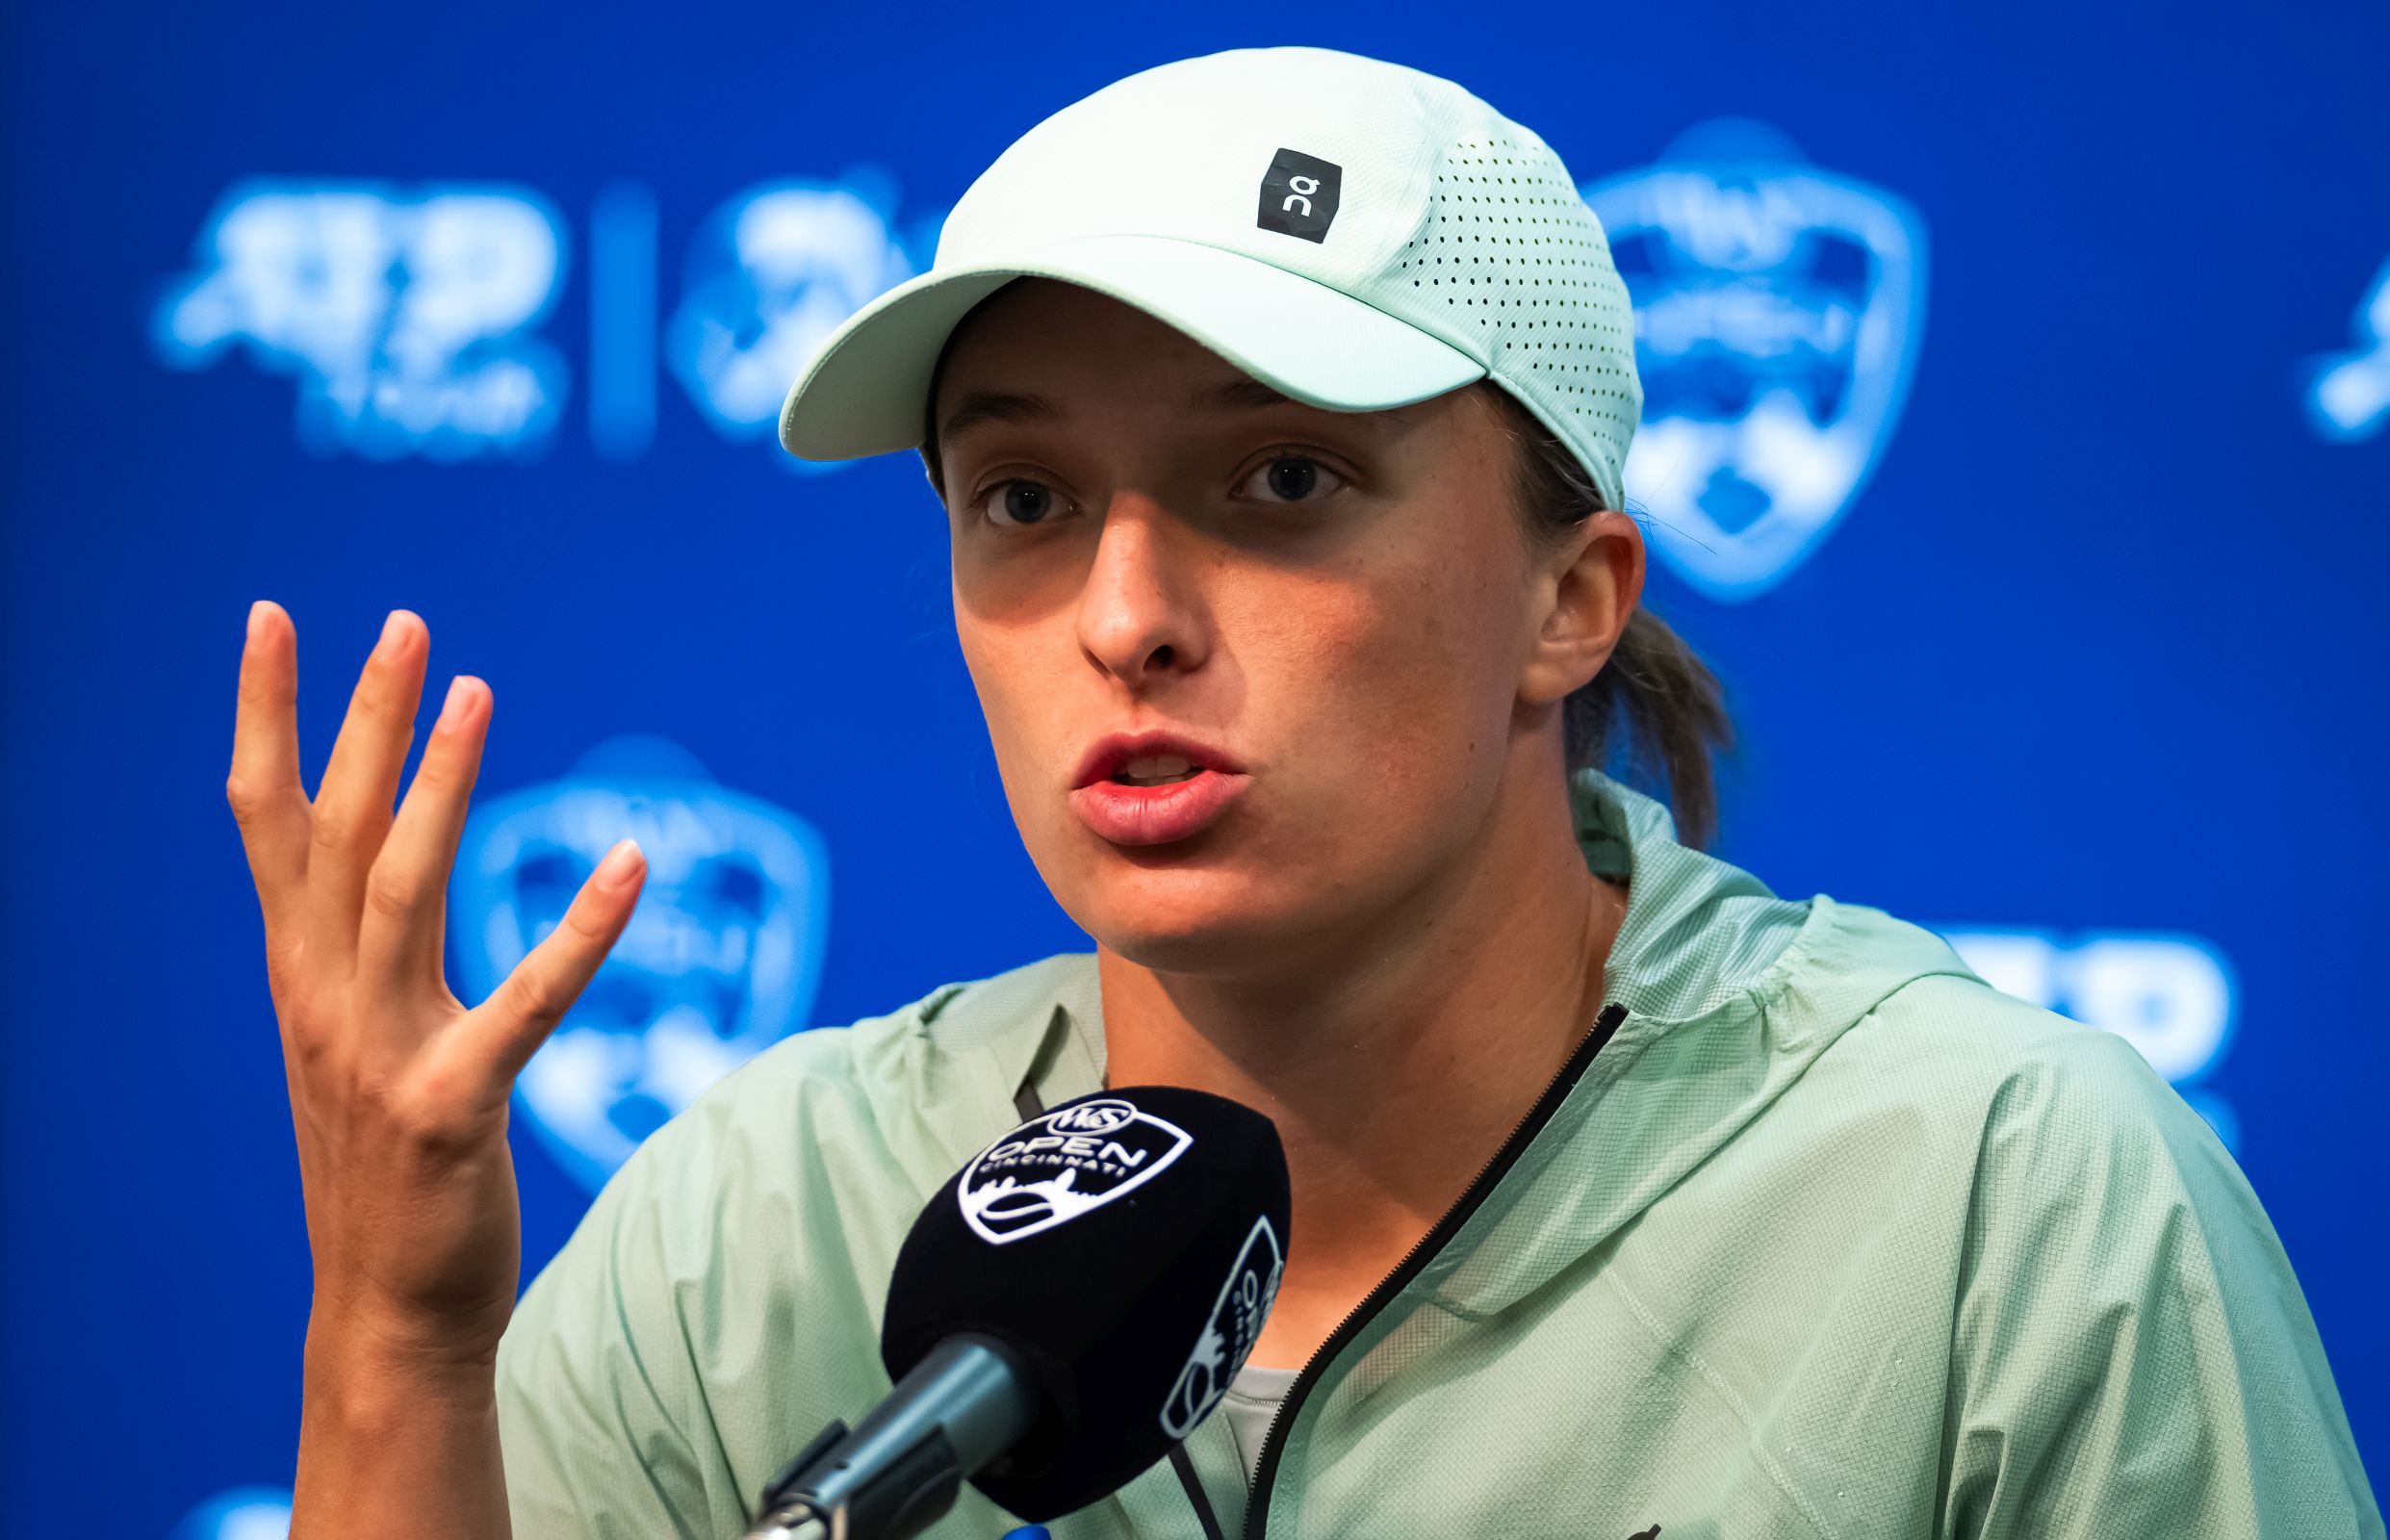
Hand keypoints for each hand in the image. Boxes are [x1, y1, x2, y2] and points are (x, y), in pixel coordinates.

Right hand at [227, 601, 646, 1368]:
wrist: (386, 1307)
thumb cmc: (383, 1165)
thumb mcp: (347, 1040)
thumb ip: (355, 951)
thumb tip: (375, 865)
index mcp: (298, 976)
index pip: (268, 821)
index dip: (267, 717)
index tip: (274, 619)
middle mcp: (322, 1000)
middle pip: (335, 831)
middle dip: (362, 718)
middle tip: (402, 622)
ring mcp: (379, 1053)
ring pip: (401, 890)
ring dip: (438, 785)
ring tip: (475, 690)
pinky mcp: (450, 1108)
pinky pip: (526, 1003)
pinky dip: (580, 931)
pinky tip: (631, 865)